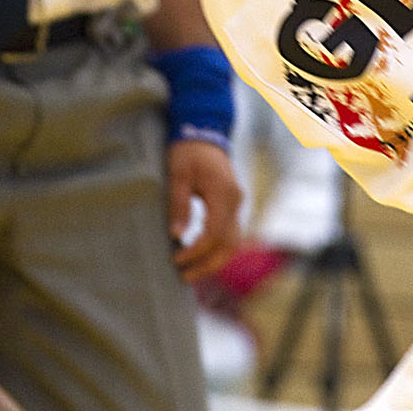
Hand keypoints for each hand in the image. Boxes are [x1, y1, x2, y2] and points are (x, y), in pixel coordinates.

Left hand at [167, 137, 241, 282]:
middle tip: (183, 277)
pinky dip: (218, 250)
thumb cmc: (188, 153)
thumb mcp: (178, 175)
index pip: (214, 231)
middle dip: (207, 263)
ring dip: (215, 260)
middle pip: (229, 242)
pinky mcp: (232, 206)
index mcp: (223, 193)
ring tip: (192, 273)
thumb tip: (176, 234)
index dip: (196, 250)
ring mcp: (237, 203)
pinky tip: (201, 258)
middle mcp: (235, 201)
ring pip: (233, 241)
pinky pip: (231, 234)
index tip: (175, 259)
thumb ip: (179, 204)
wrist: (204, 135)